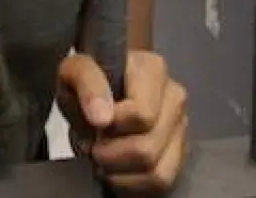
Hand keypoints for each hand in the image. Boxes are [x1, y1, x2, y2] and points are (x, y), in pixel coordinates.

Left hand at [56, 51, 188, 194]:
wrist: (100, 87)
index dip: (112, 128)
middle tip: (93, 146)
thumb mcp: (74, 71)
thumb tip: (102, 118)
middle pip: (148, 149)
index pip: (142, 115)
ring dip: (121, 175)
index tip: (94, 124)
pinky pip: (161, 183)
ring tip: (104, 160)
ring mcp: (181, 127)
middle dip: (111, 156)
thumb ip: (86, 85)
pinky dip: (133, 186)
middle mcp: (175, 98)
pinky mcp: (179, 152)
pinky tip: (117, 171)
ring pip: (159, 173)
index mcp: (153, 70)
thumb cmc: (89, 79)